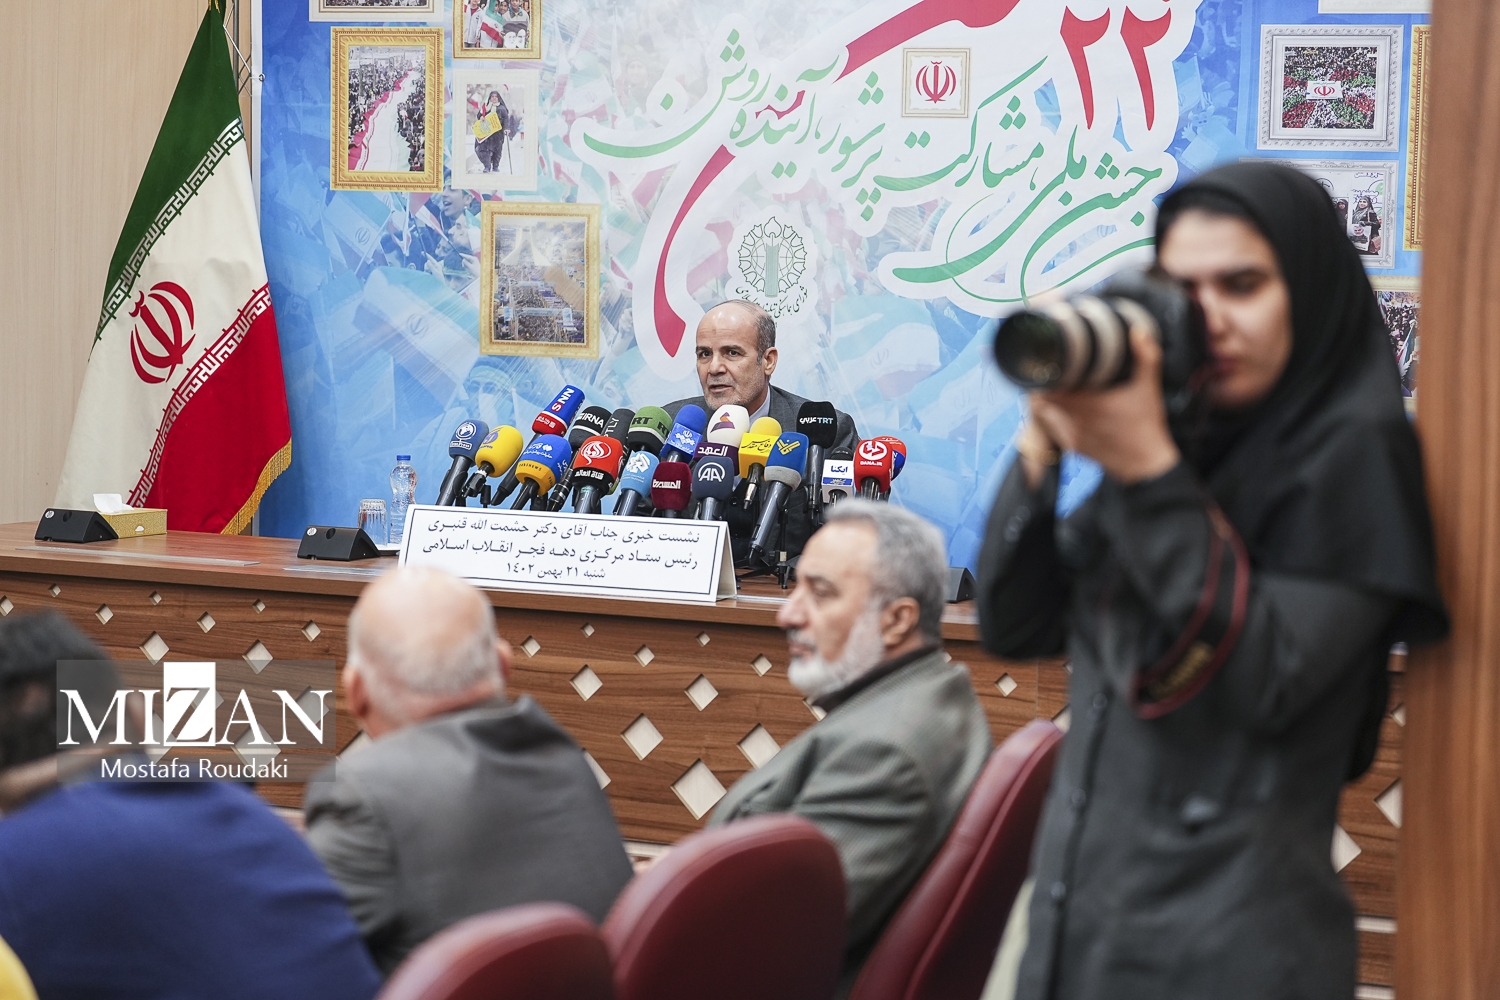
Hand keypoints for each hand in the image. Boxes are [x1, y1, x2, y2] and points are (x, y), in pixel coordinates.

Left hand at [1028, 324, 1180, 484]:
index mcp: (1086, 404)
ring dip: (1046, 402)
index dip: (1042, 376)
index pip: (1046, 389)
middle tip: (1050, 373)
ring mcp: (1071, 436)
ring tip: (1055, 388)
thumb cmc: (1147, 427)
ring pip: (1043, 416)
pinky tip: (1066, 409)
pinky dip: (1054, 418)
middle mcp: (1073, 421)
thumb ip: (1146, 356)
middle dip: (1042, 386)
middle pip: (1039, 401)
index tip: (1047, 364)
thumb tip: (1139, 331)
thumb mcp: (1148, 388)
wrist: (1145, 465)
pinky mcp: (1073, 446)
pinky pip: (1053, 429)